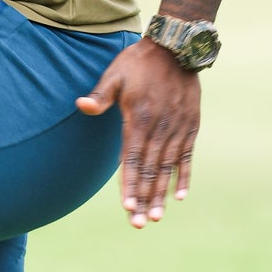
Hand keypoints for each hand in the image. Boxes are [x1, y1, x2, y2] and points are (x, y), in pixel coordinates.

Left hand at [77, 39, 200, 228]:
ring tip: (156, 217)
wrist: (177, 47)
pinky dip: (183, 176)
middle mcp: (160, 128)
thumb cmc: (139, 62)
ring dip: (161, 194)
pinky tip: (179, 196)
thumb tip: (81, 106)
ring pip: (168, 168)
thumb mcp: (115, 74)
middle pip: (150, 170)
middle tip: (139, 223)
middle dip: (144, 199)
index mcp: (139, 118)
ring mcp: (178, 129)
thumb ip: (100, 95)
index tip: (127, 206)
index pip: (132, 159)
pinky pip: (187, 156)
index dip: (129, 184)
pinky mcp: (191, 126)